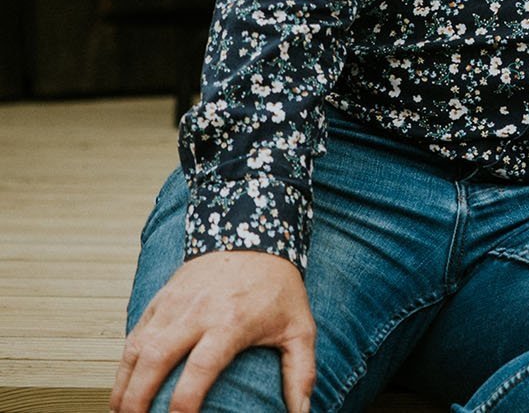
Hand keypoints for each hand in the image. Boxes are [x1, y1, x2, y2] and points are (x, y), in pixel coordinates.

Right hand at [112, 249, 313, 412]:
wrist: (254, 236)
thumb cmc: (279, 289)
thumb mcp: (299, 327)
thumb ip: (301, 372)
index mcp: (232, 321)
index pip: (202, 366)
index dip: (186, 398)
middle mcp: (198, 312)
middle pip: (157, 358)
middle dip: (139, 397)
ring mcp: (174, 304)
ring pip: (138, 348)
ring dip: (124, 384)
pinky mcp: (160, 299)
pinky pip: (135, 335)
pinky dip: (125, 363)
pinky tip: (123, 386)